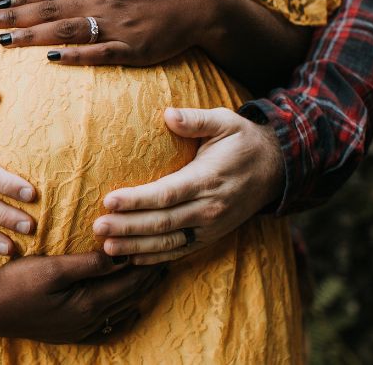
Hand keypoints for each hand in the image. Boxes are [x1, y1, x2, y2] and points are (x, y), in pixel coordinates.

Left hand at [0, 0, 229, 65]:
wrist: (201, 4)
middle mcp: (103, 4)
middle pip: (52, 11)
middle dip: (17, 17)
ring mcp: (117, 28)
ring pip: (68, 31)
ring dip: (34, 36)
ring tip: (5, 40)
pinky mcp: (132, 50)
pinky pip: (99, 54)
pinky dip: (76, 56)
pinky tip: (53, 58)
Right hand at [0, 251, 165, 342]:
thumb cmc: (16, 283)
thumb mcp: (52, 268)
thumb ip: (89, 264)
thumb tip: (121, 254)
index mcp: (88, 304)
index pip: (129, 282)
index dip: (148, 264)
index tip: (164, 247)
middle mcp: (88, 321)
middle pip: (129, 296)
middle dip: (149, 277)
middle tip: (168, 257)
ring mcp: (78, 329)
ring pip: (121, 311)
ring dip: (139, 293)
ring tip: (154, 277)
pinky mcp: (68, 331)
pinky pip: (106, 327)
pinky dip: (123, 316)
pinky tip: (128, 310)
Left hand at [93, 107, 283, 264]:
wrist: (276, 169)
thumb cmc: (242, 141)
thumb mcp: (225, 121)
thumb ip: (196, 119)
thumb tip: (168, 114)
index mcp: (207, 179)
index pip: (166, 194)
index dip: (137, 200)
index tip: (109, 201)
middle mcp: (209, 208)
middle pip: (162, 222)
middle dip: (127, 226)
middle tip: (97, 227)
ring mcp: (210, 226)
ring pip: (168, 242)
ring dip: (136, 246)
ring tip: (106, 248)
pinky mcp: (210, 236)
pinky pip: (180, 251)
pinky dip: (155, 257)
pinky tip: (131, 258)